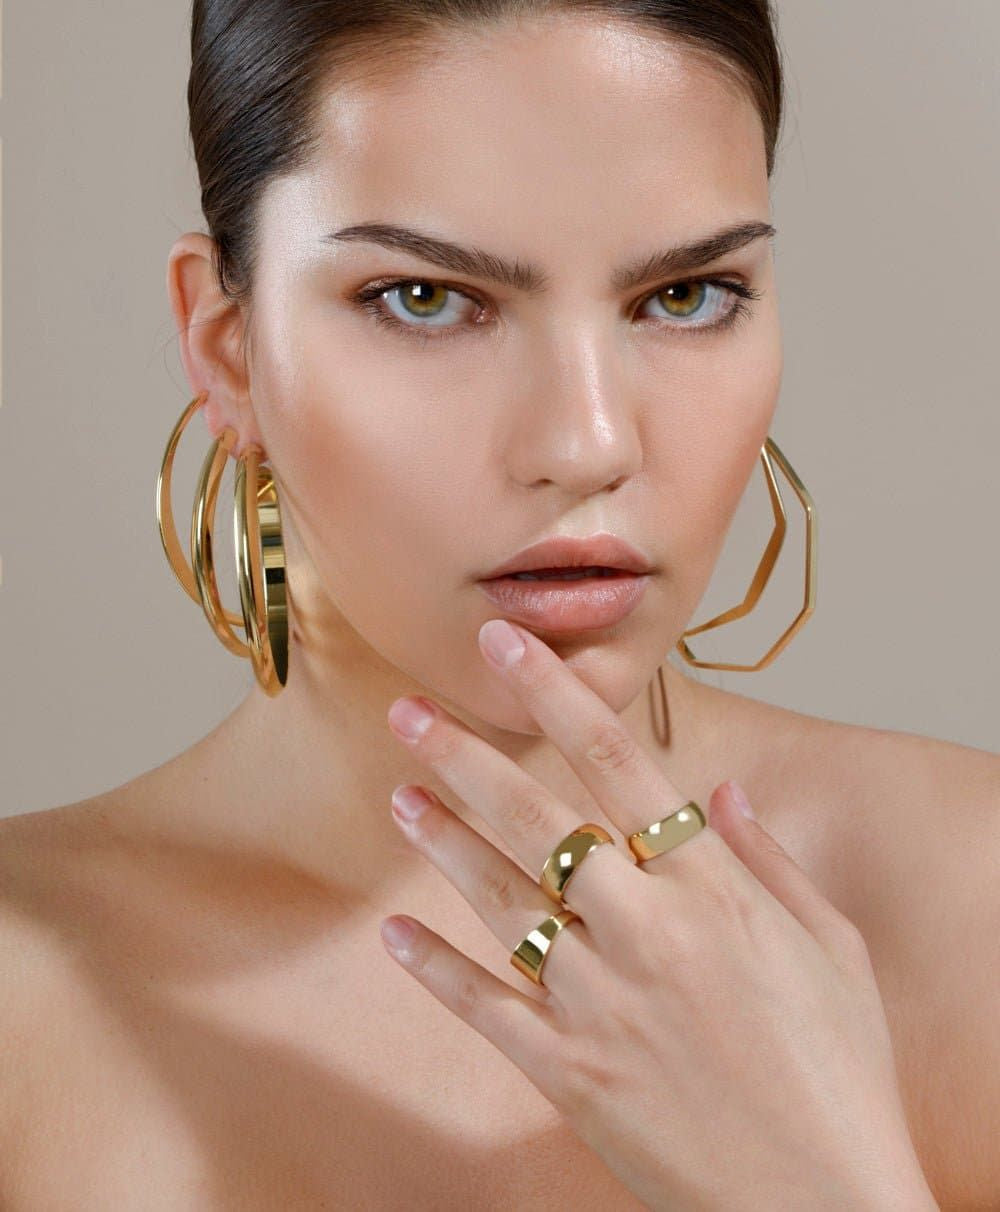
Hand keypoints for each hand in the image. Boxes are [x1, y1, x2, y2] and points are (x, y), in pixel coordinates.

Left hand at [380, 619, 936, 1211]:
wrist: (822, 1207)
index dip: (553, 692)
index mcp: (711, 889)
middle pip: (535, 818)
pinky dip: (434, 970)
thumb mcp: (831, 949)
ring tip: (399, 796)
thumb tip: (721, 793)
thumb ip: (768, 861)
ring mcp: (599, 1002)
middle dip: (464, 755)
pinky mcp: (568, 1072)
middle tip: (407, 710)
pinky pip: (486, 1007)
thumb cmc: (842, 1074)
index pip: (614, 760)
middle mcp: (645, 930)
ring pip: (500, 899)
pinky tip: (393, 934)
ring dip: (443, 842)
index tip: (506, 644)